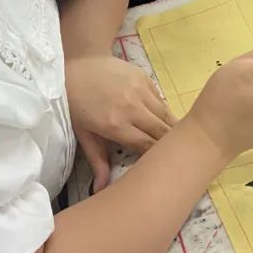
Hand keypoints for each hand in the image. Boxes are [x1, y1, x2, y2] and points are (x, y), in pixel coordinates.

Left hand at [66, 55, 177, 190]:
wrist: (80, 63)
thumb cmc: (77, 102)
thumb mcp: (83, 133)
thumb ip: (97, 161)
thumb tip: (101, 190)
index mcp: (115, 125)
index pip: (147, 147)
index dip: (156, 158)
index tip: (160, 166)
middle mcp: (132, 108)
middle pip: (163, 133)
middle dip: (169, 146)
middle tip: (174, 156)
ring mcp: (141, 91)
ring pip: (166, 115)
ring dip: (170, 129)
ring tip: (175, 140)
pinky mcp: (146, 79)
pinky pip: (161, 100)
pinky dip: (162, 112)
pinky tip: (160, 119)